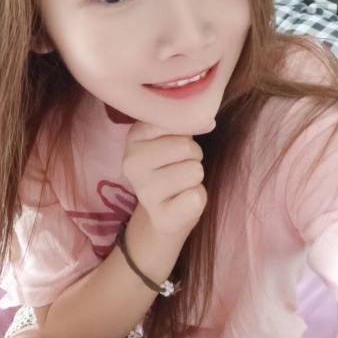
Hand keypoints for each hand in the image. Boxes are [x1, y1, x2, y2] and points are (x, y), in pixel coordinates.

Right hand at [122, 121, 206, 238]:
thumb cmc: (171, 163)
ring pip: (194, 171)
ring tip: (181, 182)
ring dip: (195, 176)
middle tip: (180, 165)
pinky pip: (196, 197)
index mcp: (134, 136)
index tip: (175, 142)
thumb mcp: (171, 134)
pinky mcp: (161, 217)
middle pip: (186, 147)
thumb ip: (182, 121)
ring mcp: (144, 192)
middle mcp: (131, 163)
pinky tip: (182, 200)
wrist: (164, 209)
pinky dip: (198, 197)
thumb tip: (205, 121)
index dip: (186, 132)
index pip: (175, 121)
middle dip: (193, 155)